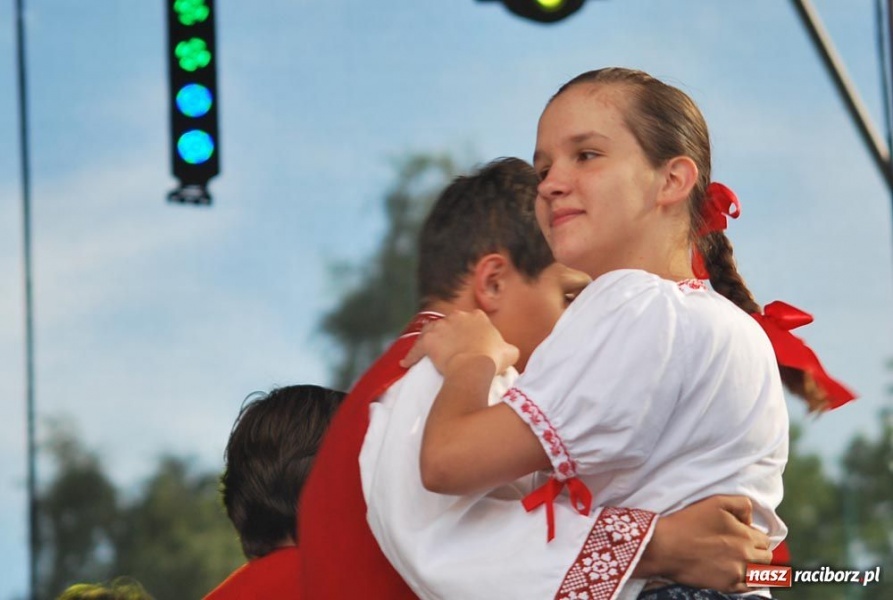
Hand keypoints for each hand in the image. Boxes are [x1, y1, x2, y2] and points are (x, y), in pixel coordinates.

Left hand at [400, 310, 518, 375]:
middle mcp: (458, 316)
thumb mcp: (510, 352)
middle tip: (450, 347)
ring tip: (427, 350)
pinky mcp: (429, 340)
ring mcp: (442, 326)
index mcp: (478, 317)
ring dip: (429, 339)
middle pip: (450, 323)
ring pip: (431, 330)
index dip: (471, 331)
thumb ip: (508, 348)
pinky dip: (412, 355)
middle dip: (449, 333)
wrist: (474, 366)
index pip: (473, 319)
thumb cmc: (493, 359)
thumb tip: (509, 351)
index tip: (470, 341)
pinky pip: (417, 347)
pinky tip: (406, 363)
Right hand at [636, 495, 770, 592]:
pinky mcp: (727, 586)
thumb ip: (741, 505)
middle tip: (744, 549)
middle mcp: (746, 555)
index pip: (765, 539)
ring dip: (757, 568)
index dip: (755, 536)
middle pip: (767, 557)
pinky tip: (741, 575)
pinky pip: (750, 588)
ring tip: (744, 563)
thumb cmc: (688, 522)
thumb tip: (751, 520)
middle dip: (759, 552)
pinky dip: (749, 582)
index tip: (744, 536)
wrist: (666, 546)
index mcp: (745, 535)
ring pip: (762, 574)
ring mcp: (737, 573)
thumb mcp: (716, 502)